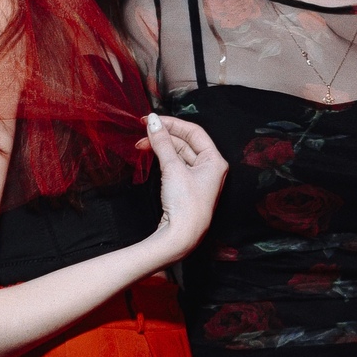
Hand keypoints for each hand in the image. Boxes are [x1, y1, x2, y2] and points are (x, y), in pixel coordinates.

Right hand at [138, 113, 226, 258]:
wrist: (181, 237)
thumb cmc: (185, 205)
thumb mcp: (172, 168)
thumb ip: (162, 142)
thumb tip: (153, 121)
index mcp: (215, 161)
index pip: (194, 132)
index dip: (172, 123)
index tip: (152, 119)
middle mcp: (210, 168)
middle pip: (185, 143)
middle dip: (163, 136)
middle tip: (143, 131)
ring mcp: (198, 179)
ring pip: (178, 154)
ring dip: (160, 147)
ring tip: (141, 144)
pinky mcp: (186, 188)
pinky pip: (175, 166)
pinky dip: (162, 159)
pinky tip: (151, 155)